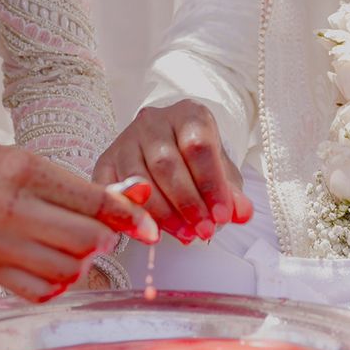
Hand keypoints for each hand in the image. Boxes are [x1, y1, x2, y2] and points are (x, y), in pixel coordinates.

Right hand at [0, 136, 158, 303]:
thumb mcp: (27, 159)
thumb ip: (76, 184)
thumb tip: (133, 194)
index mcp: (25, 171)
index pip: (92, 200)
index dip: (128, 215)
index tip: (148, 226)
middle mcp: (13, 210)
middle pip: (86, 240)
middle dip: (106, 239)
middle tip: (105, 232)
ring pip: (68, 268)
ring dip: (84, 261)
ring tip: (75, 245)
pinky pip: (42, 290)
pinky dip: (59, 281)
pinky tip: (56, 264)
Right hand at [94, 102, 252, 243]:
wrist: (168, 147)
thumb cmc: (197, 162)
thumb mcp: (221, 170)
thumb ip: (230, 191)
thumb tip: (242, 213)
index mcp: (187, 114)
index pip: (198, 146)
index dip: (211, 184)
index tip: (221, 217)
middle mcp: (153, 121)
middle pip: (167, 163)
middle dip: (187, 203)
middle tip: (203, 232)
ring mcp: (126, 139)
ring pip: (140, 177)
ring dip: (163, 213)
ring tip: (184, 235)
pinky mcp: (106, 160)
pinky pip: (113, 190)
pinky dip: (131, 214)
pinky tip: (150, 232)